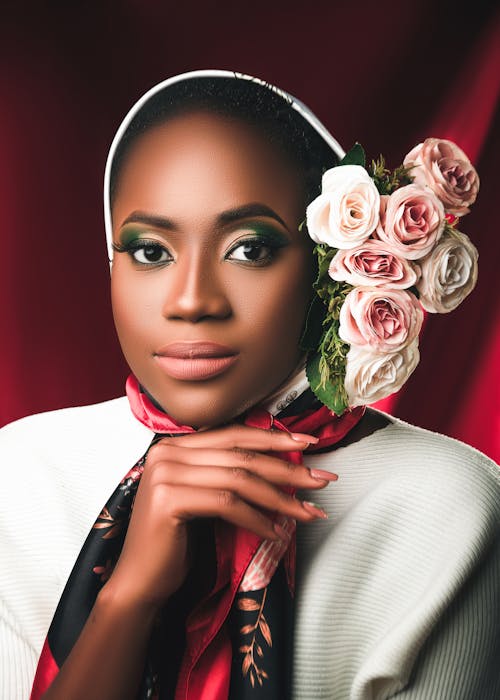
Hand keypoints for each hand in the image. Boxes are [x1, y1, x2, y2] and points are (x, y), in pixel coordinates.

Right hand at [105, 424, 336, 610]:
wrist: (140, 580)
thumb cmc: (176, 541)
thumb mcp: (202, 497)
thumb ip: (225, 473)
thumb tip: (282, 466)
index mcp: (174, 445)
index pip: (234, 435)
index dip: (274, 438)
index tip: (308, 445)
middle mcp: (167, 452)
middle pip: (241, 455)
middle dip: (287, 468)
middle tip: (322, 481)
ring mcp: (166, 474)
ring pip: (239, 478)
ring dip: (281, 498)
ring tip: (309, 512)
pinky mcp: (169, 499)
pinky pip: (227, 503)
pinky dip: (257, 518)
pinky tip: (276, 533)